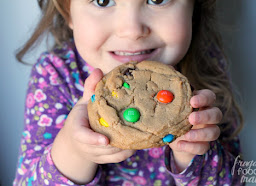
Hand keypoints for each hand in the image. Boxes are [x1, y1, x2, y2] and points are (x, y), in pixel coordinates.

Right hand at [51, 69, 135, 183]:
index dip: (93, 139)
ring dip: (126, 144)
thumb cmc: (82, 117)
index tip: (105, 139)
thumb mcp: (84, 101)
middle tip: (135, 128)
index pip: (82, 136)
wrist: (75, 141)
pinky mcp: (104, 160)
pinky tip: (138, 140)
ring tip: (140, 132)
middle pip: (103, 147)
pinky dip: (129, 151)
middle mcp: (85, 146)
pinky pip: (119, 158)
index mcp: (77, 130)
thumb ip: (90, 87)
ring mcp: (95, 155)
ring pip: (113, 154)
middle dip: (118, 139)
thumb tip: (98, 70)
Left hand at [169, 89, 221, 171]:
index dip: (204, 98)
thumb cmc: (172, 116)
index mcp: (201, 103)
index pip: (209, 96)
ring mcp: (208, 131)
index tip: (192, 101)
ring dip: (200, 134)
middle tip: (191, 119)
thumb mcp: (170, 109)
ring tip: (186, 135)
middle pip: (216, 114)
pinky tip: (180, 144)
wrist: (172, 137)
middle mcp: (208, 116)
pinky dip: (192, 147)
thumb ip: (169, 103)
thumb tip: (161, 97)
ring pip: (214, 132)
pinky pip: (204, 147)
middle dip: (204, 116)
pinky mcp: (204, 145)